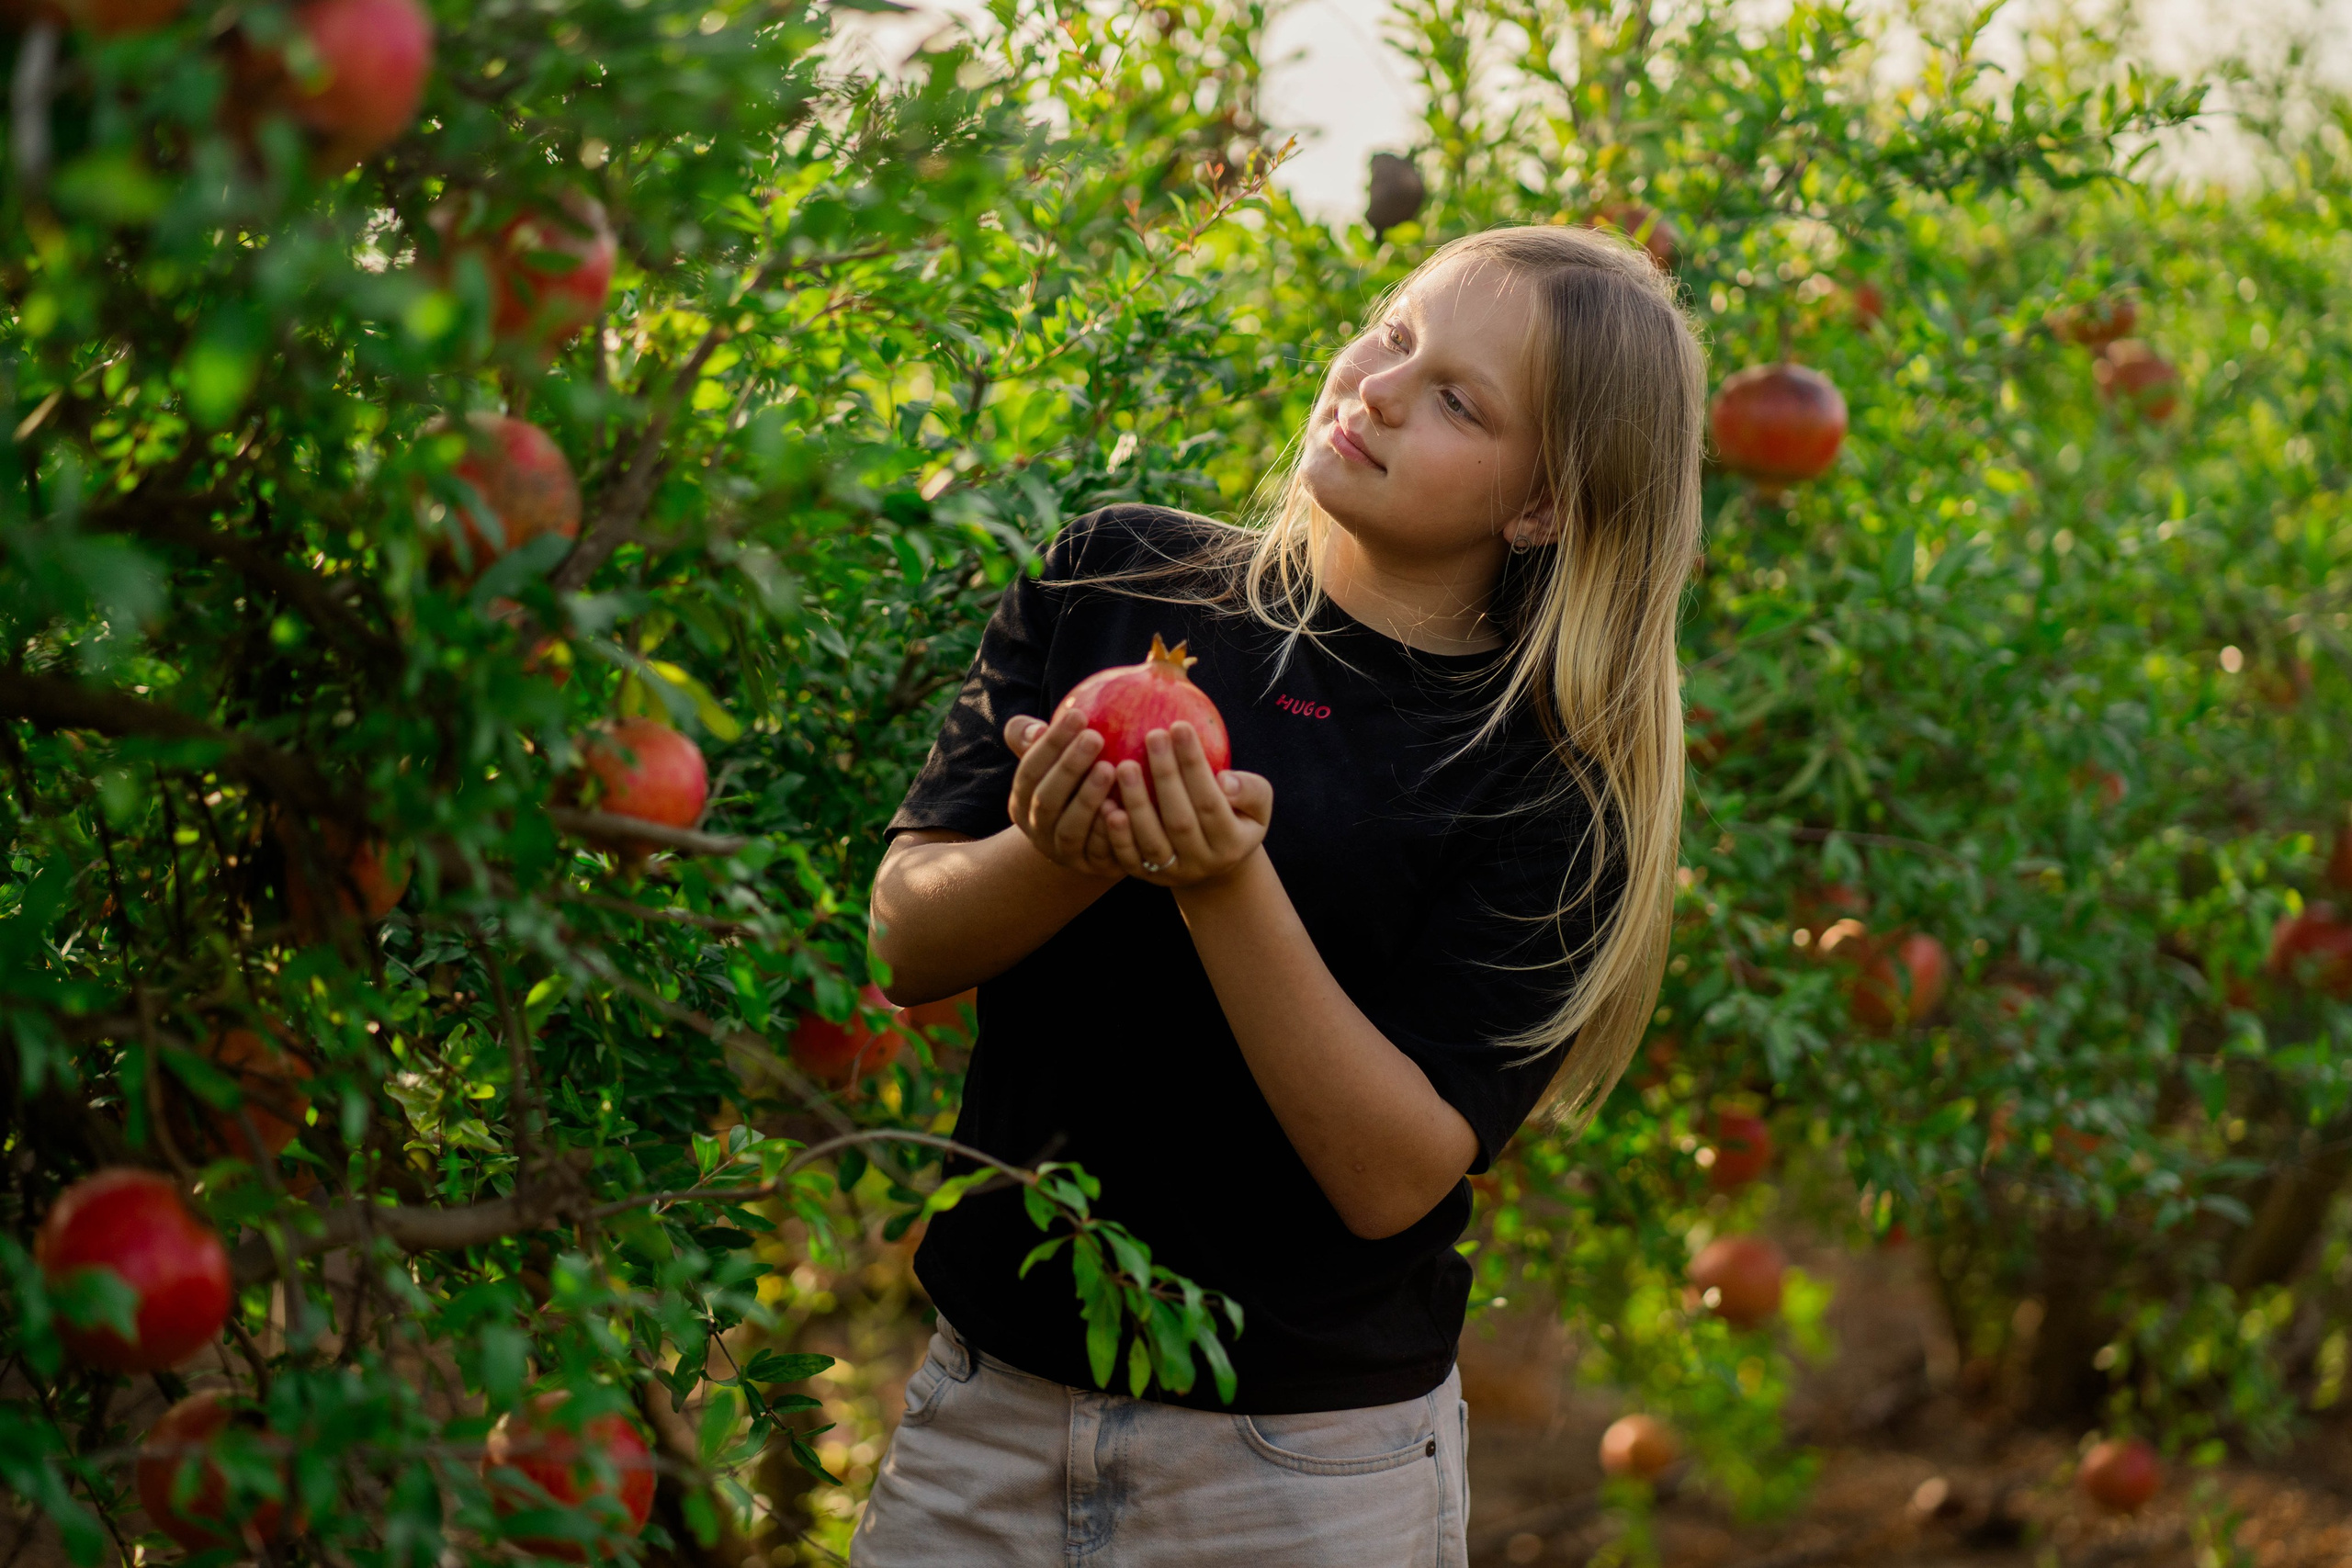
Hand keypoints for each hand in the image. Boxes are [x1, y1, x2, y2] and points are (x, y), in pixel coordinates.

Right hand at [1005, 710, 1122, 877]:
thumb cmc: (1075, 784)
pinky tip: (1125, 808)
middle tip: (1095, 737)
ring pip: (1070, 830)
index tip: (1078, 714)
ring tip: (1111, 768)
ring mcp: (1063, 853)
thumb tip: (1036, 727)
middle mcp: (1037, 830)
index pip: (1029, 770)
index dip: (1051, 744)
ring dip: (1088, 799)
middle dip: (1068, 767)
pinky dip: (1109, 833)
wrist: (1091, 841)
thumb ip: (1039, 741)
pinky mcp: (1091, 868)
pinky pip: (1098, 854)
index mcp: (1023, 800)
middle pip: (1047, 800)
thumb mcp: (1054, 763)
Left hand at [1102, 722, 1272, 887]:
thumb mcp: (1257, 805)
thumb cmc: (1234, 817)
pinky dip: (1116, 834)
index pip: (1211, 800)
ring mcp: (1173, 872)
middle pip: (1180, 820)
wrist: (1213, 865)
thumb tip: (1224, 780)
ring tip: (1123, 766)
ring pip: (1151, 841)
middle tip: (1152, 735)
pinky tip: (1105, 804)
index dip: (1194, 765)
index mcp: (1232, 842)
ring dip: (1136, 804)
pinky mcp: (1146, 877)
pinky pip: (1128, 858)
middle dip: (1165, 776)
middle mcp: (1203, 862)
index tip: (1179, 726)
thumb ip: (1250, 790)